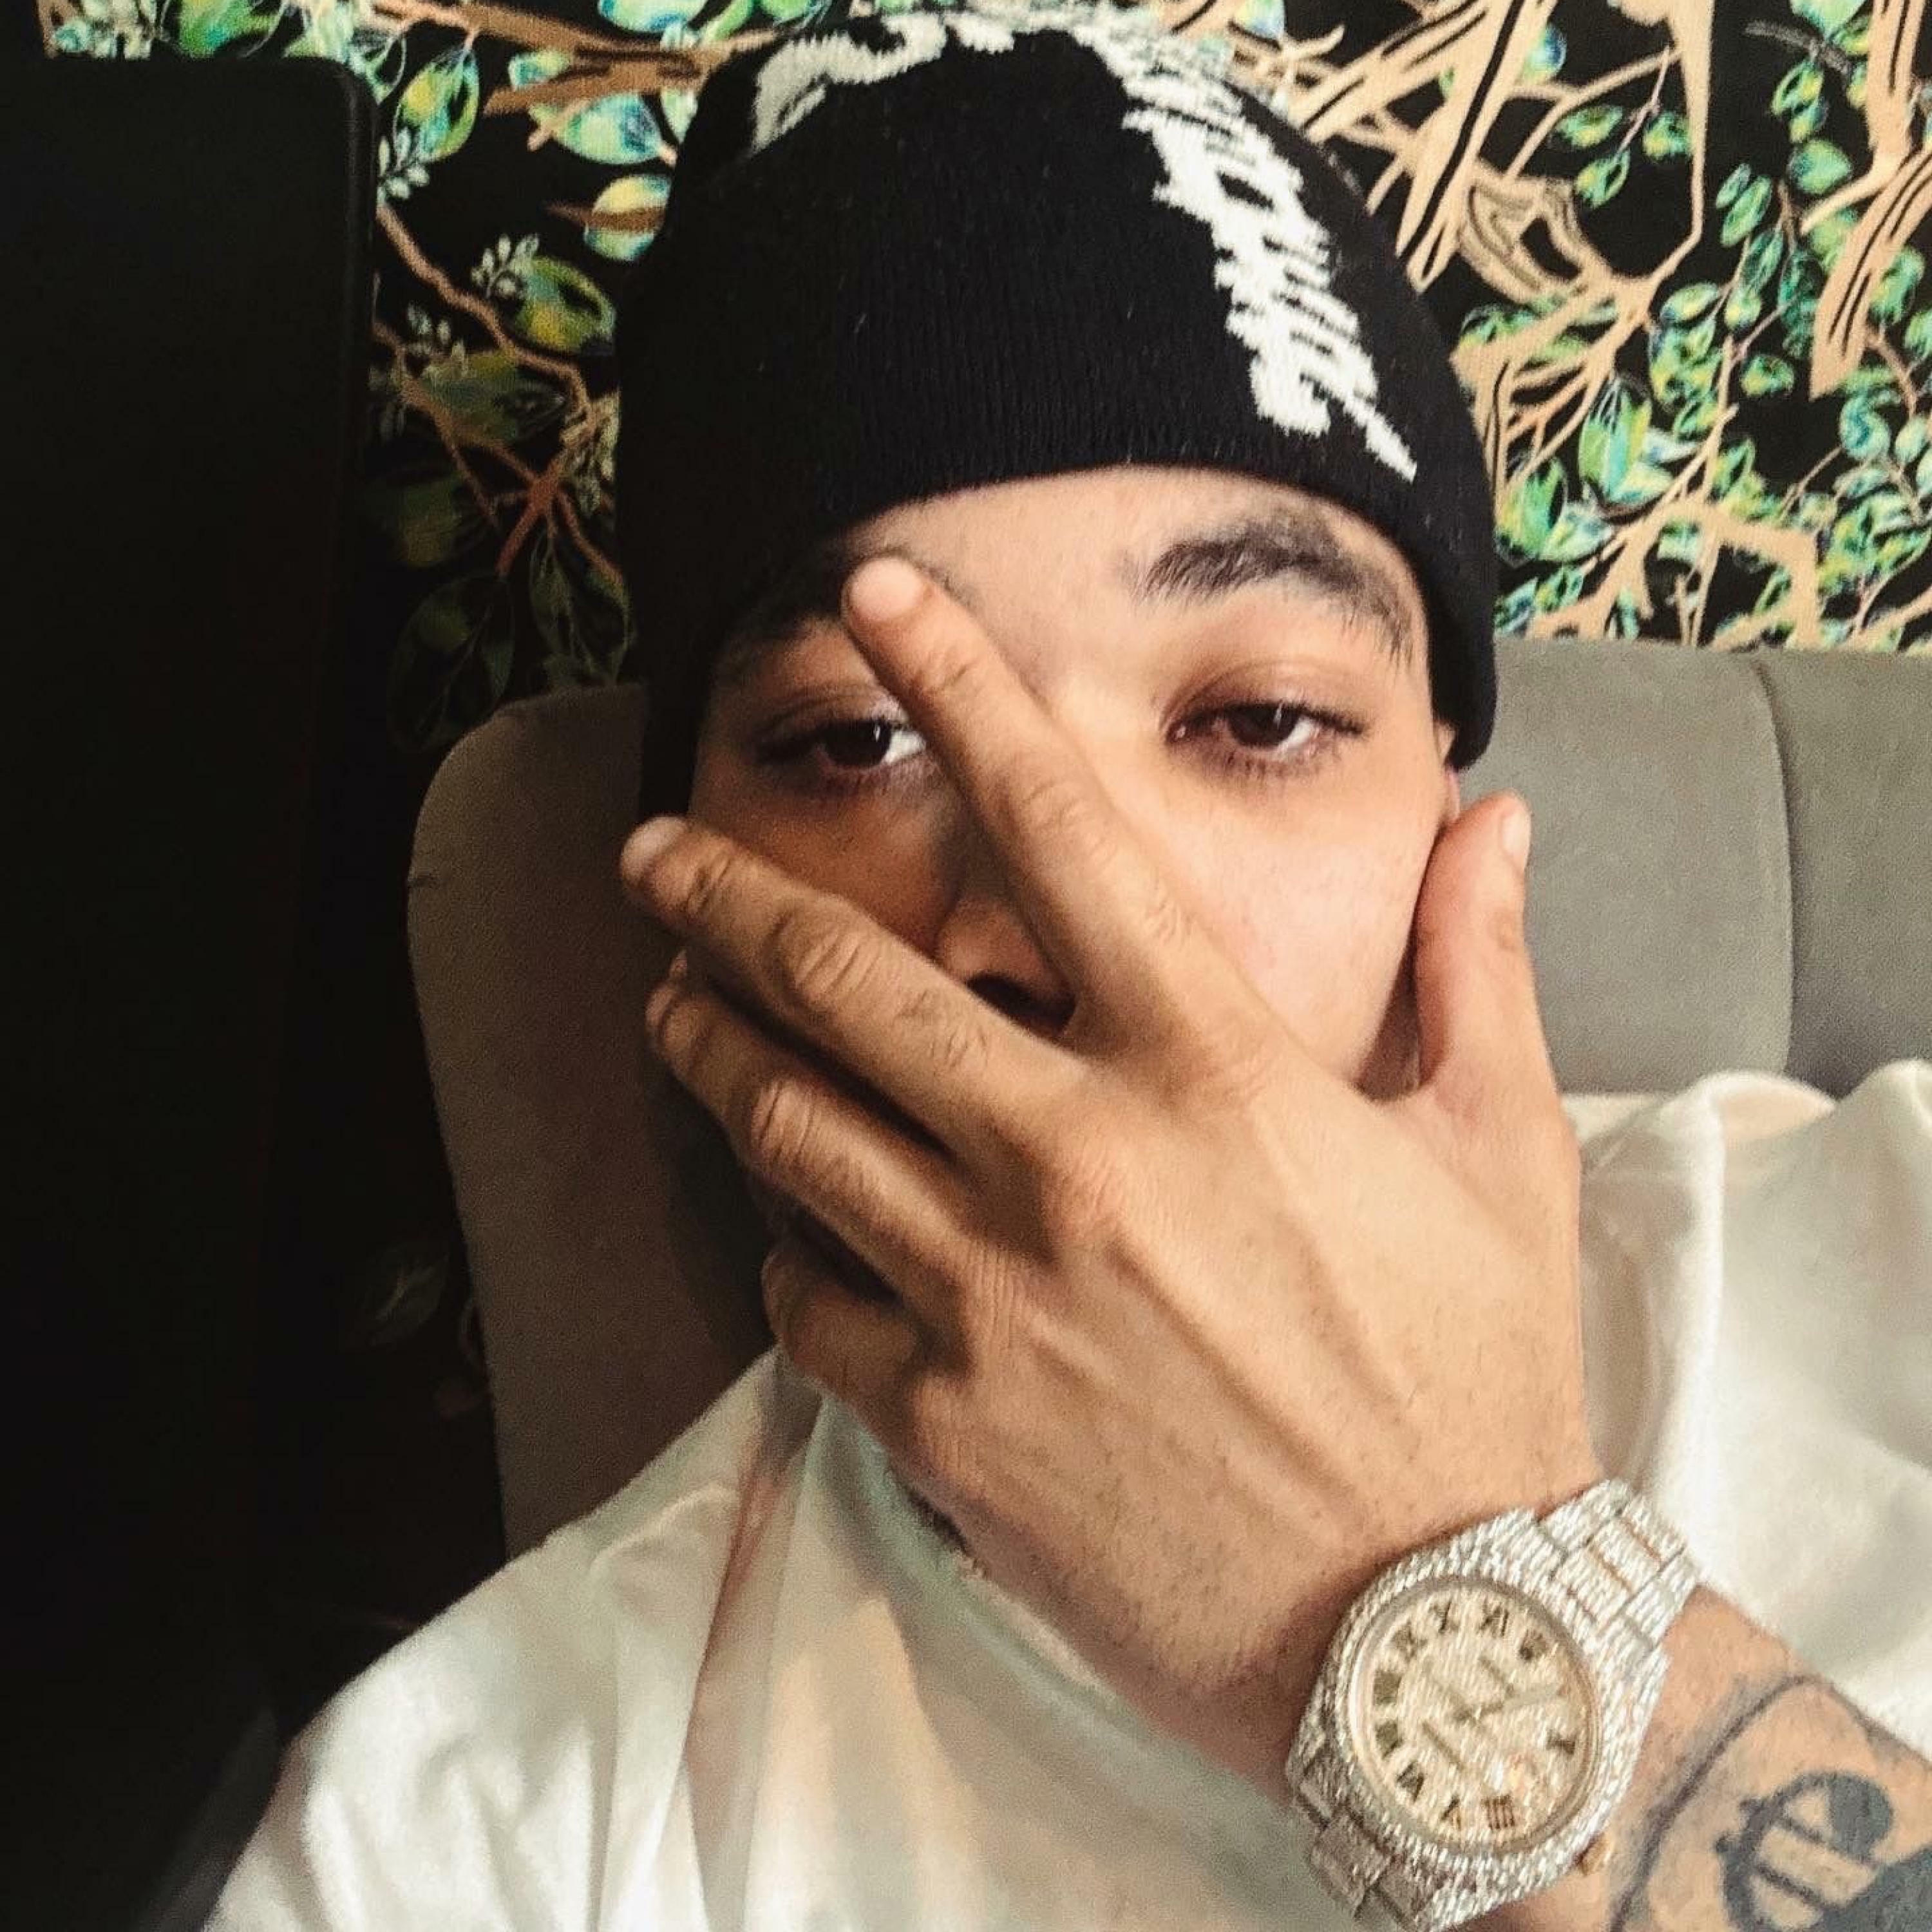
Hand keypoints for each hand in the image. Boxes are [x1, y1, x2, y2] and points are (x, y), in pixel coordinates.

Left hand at [620, 553, 1600, 1790]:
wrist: (1431, 1642)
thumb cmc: (1473, 1383)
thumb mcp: (1498, 1157)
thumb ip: (1473, 970)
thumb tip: (1498, 820)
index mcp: (1211, 1073)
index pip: (1059, 828)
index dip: (962, 686)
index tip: (874, 595)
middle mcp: (1076, 1163)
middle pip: (850, 981)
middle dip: (728, 896)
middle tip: (653, 851)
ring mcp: (991, 1300)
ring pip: (791, 1132)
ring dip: (714, 1051)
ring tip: (667, 1004)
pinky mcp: (942, 1428)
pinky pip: (809, 1305)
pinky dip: (789, 1251)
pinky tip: (784, 1226)